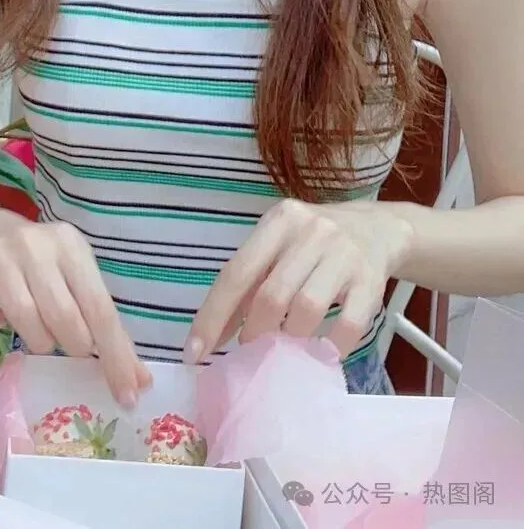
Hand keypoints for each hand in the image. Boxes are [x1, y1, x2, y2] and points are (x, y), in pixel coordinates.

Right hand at [0, 209, 151, 404]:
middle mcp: (35, 245)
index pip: (100, 307)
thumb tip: (138, 380)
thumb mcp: (75, 279)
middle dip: (73, 346)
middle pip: (63, 316)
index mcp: (70, 245)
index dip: (115, 355)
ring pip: (25, 319)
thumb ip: (104, 325)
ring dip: (36, 340)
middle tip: (70, 347)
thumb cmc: (40, 264)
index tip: (127, 395)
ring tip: (38, 332)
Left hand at [184, 199, 413, 361]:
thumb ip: (248, 284)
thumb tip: (210, 337)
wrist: (378, 228)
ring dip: (291, 339)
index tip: (195, 353)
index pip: (237, 272)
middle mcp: (311, 231)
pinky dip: (331, 346)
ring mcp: (344, 254)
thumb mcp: (278, 247)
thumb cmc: (313, 245)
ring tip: (287, 348)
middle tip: (252, 349)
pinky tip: (323, 352)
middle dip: (255, 332)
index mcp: (279, 221)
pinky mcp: (371, 280)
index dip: (213, 316)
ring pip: (307, 309)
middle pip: (271, 295)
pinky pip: (349, 325)